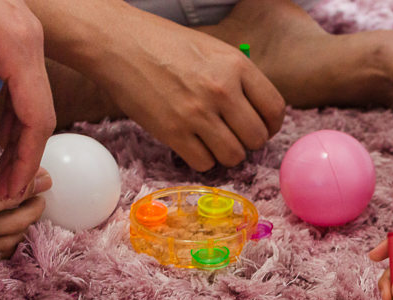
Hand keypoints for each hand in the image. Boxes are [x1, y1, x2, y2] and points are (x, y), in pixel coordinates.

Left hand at [0, 0, 55, 200]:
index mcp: (19, 44)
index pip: (36, 118)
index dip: (26, 160)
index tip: (10, 191)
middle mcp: (31, 41)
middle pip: (40, 113)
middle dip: (25, 157)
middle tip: (6, 191)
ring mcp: (26, 35)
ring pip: (33, 99)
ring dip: (20, 137)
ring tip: (1, 169)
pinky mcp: (14, 31)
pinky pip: (24, 81)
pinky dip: (14, 112)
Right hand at [89, 9, 284, 170]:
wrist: (117, 43)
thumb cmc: (165, 44)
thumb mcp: (212, 50)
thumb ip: (239, 79)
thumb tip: (259, 113)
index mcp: (235, 65)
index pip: (275, 109)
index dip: (271, 125)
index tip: (262, 127)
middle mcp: (220, 90)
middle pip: (257, 138)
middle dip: (248, 142)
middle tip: (234, 135)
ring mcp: (196, 114)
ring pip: (234, 157)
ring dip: (226, 154)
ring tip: (213, 140)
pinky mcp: (173, 133)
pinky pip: (205, 164)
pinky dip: (202, 160)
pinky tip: (193, 144)